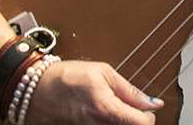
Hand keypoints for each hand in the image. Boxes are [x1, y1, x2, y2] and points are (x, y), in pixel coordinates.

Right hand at [27, 60, 162, 123]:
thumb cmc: (67, 78)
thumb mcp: (103, 73)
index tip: (147, 106)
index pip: (144, 124)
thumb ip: (130, 91)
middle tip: (131, 107)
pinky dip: (111, 123)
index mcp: (107, 109)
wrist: (39, 90)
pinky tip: (105, 115)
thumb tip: (153, 102)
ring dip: (124, 121)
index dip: (149, 114)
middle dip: (138, 119)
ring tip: (114, 108)